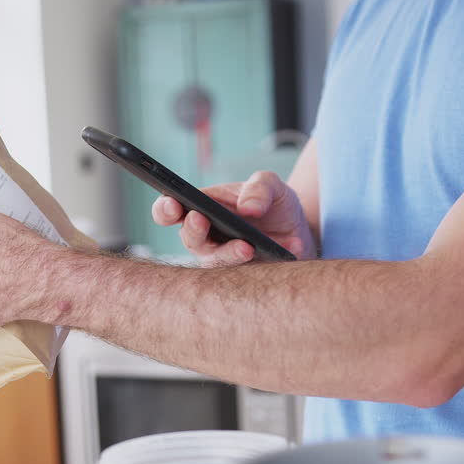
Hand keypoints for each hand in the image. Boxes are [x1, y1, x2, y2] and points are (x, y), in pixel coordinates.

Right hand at [150, 171, 314, 265]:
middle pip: (189, 239)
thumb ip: (259, 188)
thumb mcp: (271, 185)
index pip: (170, 210)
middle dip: (193, 231)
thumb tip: (247, 208)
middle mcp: (205, 237)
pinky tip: (280, 248)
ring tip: (247, 246)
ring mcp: (221, 259)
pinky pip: (243, 278)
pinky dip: (262, 262)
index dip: (165, 209)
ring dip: (228, 254)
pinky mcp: (241, 278)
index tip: (173, 204)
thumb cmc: (274, 204)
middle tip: (201, 219)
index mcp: (201, 208)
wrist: (298, 229)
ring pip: (215, 263)